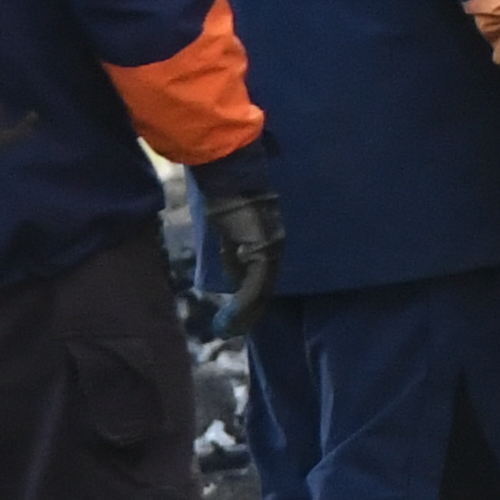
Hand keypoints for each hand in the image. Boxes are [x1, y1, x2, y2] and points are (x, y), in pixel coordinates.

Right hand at [193, 146, 289, 337]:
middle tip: (235, 329)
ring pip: (262, 290)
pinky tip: (233, 320)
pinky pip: (255, 285)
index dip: (252, 296)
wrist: (228, 169)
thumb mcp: (226, 224)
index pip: (264, 273)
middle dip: (251, 310)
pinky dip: (243, 306)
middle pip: (265, 286)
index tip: (241, 312)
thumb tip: (230, 274)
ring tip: (231, 330)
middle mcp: (276, 242)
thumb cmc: (224, 188)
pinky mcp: (262, 249)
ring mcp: (271, 246)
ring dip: (246, 314)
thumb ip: (231, 248)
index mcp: (270, 235)